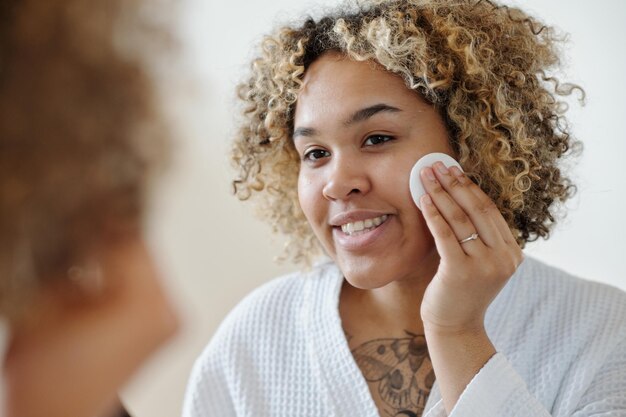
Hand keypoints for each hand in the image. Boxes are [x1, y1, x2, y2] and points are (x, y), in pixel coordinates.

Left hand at [418, 162, 522, 334]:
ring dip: (440, 193)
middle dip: (454, 183)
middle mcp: (504, 258)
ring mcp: (484, 265)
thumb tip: (458, 196)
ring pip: (460, 219)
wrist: (455, 328)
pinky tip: (422, 199)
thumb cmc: (461, 292)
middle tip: (437, 164)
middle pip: (477, 209)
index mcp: (512, 253)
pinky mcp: (460, 271)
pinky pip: (445, 234)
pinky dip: (433, 214)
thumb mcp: (480, 263)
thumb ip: (479, 238)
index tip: (454, 169)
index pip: (490, 211)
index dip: (470, 187)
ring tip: (425, 175)